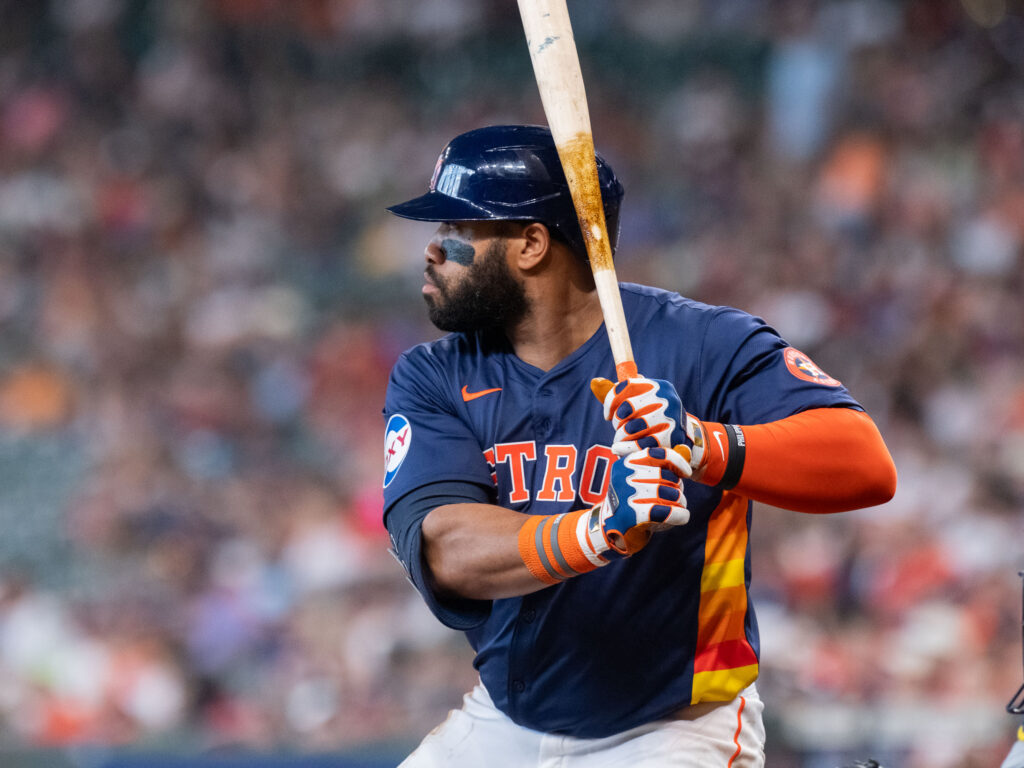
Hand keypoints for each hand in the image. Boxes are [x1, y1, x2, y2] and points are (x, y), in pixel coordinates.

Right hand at [589, 447, 690, 556]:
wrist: (608, 526)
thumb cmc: (631, 500)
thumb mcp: (637, 478)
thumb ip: (658, 466)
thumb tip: (685, 457)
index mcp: (626, 463)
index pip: (658, 454)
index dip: (678, 462)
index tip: (686, 472)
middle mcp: (625, 476)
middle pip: (667, 476)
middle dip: (678, 487)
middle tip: (678, 496)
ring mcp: (627, 495)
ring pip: (669, 493)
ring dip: (680, 502)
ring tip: (679, 507)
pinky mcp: (632, 515)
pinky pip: (665, 512)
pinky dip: (679, 514)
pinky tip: (683, 517)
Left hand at [591, 376, 707, 470]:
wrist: (682, 440)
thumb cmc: (652, 418)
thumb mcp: (639, 402)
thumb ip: (617, 393)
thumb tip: (595, 382)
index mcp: (659, 385)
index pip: (626, 386)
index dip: (610, 401)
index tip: (608, 414)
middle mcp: (667, 398)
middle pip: (627, 408)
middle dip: (617, 421)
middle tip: (618, 429)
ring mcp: (670, 418)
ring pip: (630, 428)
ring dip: (619, 437)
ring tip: (619, 441)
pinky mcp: (670, 439)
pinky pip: (639, 444)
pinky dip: (626, 449)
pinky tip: (620, 450)